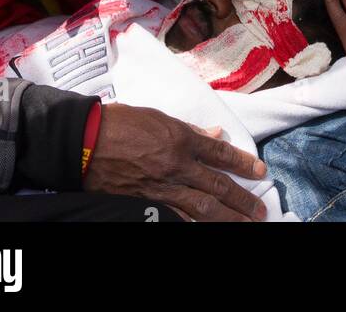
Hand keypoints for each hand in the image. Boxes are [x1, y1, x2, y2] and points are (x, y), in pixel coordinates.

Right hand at [83, 104, 267, 221]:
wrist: (86, 142)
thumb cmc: (120, 123)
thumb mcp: (158, 117)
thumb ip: (188, 128)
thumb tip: (214, 133)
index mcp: (180, 138)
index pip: (220, 153)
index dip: (242, 163)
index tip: (260, 172)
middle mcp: (177, 165)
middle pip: (217, 185)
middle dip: (242, 199)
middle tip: (259, 210)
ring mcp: (162, 187)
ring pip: (202, 207)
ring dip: (226, 217)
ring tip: (245, 225)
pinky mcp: (147, 203)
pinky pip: (176, 217)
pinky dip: (193, 224)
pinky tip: (206, 228)